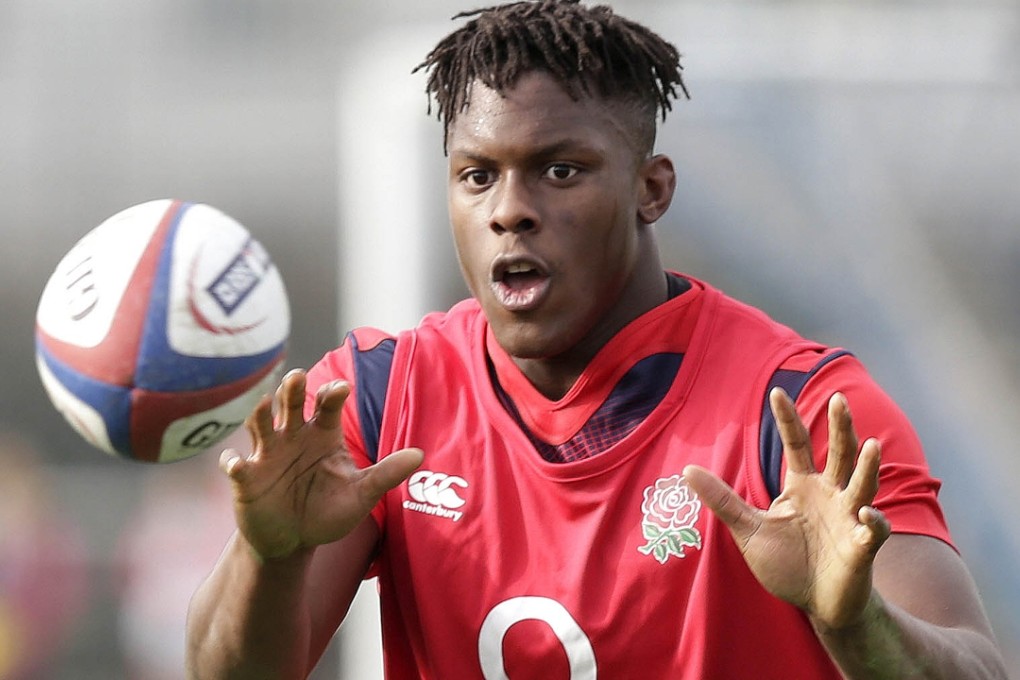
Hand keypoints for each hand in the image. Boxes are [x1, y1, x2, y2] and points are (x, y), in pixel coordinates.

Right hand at [220, 369, 423, 560]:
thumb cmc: (329, 511)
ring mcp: (268, 454)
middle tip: (297, 377)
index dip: (331, 394)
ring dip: (261, 414)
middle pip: (291, 403)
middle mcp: (294, 436)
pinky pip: (236, 466)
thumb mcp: (362, 494)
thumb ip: (387, 473)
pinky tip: (236, 464)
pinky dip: (234, 463)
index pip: (327, 404)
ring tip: (265, 404)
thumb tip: (420, 455)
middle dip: (292, 389)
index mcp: (323, 433)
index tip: (339, 390)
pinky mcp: (247, 478)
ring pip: (261, 425)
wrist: (294, 541)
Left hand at [684, 388, 890, 630]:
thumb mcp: (748, 529)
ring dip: (868, 467)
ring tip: (872, 445)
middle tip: (839, 399)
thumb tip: (687, 470)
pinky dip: (873, 521)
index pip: (797, 444)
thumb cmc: (787, 563)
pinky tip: (866, 514)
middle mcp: (830, 494)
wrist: (815, 603)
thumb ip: (722, 500)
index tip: (775, 392)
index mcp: (803, 486)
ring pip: (863, 485)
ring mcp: (850, 518)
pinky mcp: (863, 547)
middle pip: (838, 454)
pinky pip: (874, 529)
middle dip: (840, 427)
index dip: (788, 420)